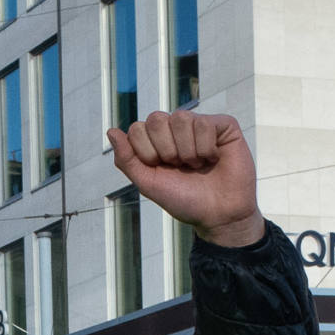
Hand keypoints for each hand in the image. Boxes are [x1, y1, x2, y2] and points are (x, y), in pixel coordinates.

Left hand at [107, 111, 265, 248]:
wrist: (217, 215)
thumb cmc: (184, 200)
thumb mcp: (148, 183)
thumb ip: (127, 159)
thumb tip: (110, 131)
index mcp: (156, 140)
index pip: (137, 129)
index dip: (147, 153)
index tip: (161, 169)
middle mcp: (176, 128)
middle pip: (156, 119)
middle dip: (165, 150)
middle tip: (179, 167)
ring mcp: (199, 124)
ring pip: (181, 118)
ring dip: (187, 151)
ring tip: (197, 164)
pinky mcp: (223, 125)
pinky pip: (204, 123)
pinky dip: (206, 148)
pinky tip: (213, 159)